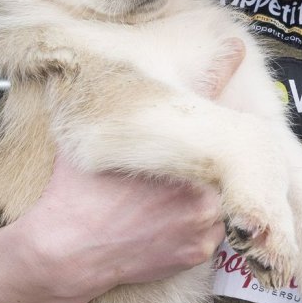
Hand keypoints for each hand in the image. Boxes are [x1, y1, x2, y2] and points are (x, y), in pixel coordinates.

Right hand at [0, 37, 245, 302]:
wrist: (65, 251)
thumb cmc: (76, 191)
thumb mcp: (95, 137)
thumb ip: (119, 106)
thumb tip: (115, 65)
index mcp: (175, 149)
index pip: (211, 103)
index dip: (222, 77)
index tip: (236, 52)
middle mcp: (200, 183)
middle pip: (222, 157)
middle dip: (207, 156)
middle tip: (174, 166)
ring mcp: (203, 219)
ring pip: (222, 195)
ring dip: (206, 193)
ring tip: (164, 200)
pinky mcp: (200, 249)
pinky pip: (215, 230)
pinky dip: (197, 225)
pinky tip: (165, 223)